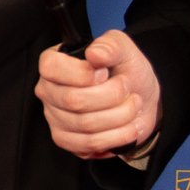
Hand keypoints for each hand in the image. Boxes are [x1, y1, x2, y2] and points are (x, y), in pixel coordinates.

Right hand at [35, 30, 162, 159]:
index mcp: (55, 64)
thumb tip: (95, 53)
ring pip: (86, 125)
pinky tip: (129, 126)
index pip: (51, 68)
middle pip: (74, 100)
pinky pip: (89, 144)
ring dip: (121, 116)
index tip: (105, 73)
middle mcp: (49, 91)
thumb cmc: (127, 72)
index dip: (82, 73)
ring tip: (133, 105)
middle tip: (127, 88)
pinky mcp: (67, 140)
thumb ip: (111, 45)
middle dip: (112, 96)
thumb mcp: (124, 50)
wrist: (140, 98)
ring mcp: (55, 118)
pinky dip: (118, 136)